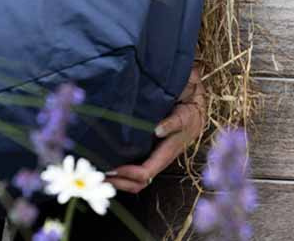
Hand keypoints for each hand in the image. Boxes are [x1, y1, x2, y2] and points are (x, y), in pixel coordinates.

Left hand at [107, 66, 206, 193]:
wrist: (194, 110)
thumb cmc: (188, 113)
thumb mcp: (183, 115)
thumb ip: (172, 123)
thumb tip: (158, 130)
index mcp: (167, 154)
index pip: (146, 172)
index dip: (129, 173)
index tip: (113, 168)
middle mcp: (158, 160)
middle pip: (138, 183)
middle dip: (120, 182)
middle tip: (100, 176)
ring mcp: (153, 158)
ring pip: (135, 180)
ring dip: (118, 180)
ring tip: (99, 172)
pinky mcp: (148, 152)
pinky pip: (134, 168)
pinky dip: (120, 171)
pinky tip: (108, 162)